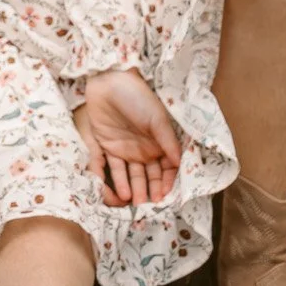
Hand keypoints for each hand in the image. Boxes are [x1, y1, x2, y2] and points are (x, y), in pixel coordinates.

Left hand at [72, 69, 182, 205]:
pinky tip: (120, 193)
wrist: (109, 80)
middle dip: (149, 190)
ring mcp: (124, 149)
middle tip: (148, 205)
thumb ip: (167, 141)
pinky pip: (110, 167)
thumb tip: (180, 164)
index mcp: (159, 142)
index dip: (167, 182)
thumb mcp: (157, 118)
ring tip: (135, 202)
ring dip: (134, 189)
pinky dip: (115, 180)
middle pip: (148, 175)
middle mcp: (143, 149)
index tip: (164, 195)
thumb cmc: (138, 97)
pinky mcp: (106, 145)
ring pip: (131, 175)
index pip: (166, 168)